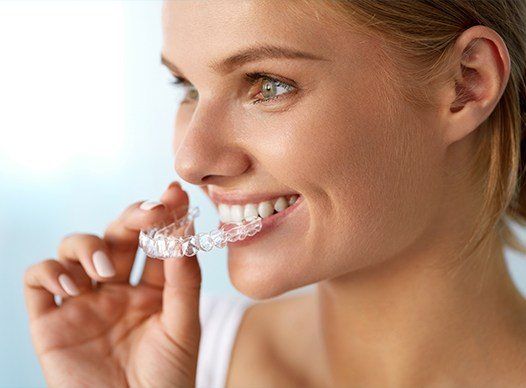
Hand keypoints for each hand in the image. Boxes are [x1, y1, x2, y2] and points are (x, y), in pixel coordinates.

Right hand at [24, 182, 201, 387]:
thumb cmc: (167, 380)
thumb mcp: (184, 326)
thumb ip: (183, 279)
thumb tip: (184, 229)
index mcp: (150, 289)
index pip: (155, 241)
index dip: (164, 214)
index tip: (175, 193)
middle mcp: (116, 289)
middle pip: (117, 235)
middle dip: (132, 217)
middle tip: (150, 215)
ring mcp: (83, 303)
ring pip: (74, 247)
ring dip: (90, 246)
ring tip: (107, 272)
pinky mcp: (51, 321)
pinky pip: (38, 279)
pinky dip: (50, 271)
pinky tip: (75, 286)